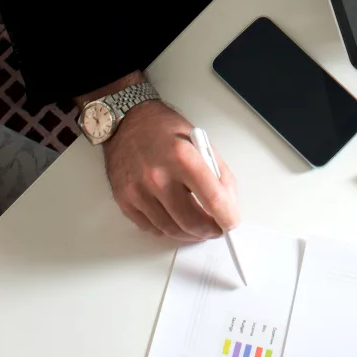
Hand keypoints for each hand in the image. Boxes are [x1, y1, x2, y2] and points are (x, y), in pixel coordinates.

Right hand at [101, 98, 239, 242]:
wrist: (127, 123)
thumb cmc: (164, 130)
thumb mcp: (201, 142)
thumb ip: (218, 174)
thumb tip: (229, 204)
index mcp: (182, 157)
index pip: (212, 198)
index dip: (226, 217)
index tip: (232, 224)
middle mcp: (158, 176)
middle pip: (191, 221)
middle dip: (209, 230)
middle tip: (217, 229)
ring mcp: (138, 190)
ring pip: (171, 229)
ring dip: (190, 233)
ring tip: (199, 227)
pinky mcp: (124, 200)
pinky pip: (151, 228)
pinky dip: (167, 228)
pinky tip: (175, 218)